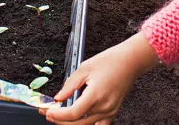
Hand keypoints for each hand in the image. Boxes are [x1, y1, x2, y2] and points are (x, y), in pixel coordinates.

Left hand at [42, 33, 158, 124]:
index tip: (48, 111)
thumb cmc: (110, 60)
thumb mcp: (85, 67)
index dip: (57, 115)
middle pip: (77, 124)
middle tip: (48, 113)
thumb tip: (58, 98)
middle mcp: (104, 107)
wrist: (131, 61)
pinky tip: (78, 120)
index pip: (73, 114)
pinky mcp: (113, 112)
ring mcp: (110, 111)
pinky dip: (86, 124)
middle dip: (60, 121)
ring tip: (60, 116)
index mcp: (96, 95)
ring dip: (71, 123)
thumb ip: (69, 85)